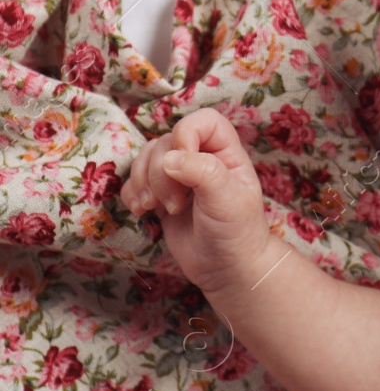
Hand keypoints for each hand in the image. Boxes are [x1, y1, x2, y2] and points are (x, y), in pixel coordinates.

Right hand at [123, 107, 277, 295]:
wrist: (226, 268)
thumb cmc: (237, 232)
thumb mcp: (228, 200)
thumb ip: (203, 172)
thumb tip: (169, 158)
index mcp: (225, 153)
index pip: (203, 122)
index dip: (186, 135)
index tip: (183, 163)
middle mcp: (201, 159)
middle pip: (165, 142)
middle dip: (160, 173)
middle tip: (175, 205)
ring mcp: (178, 177)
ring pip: (145, 159)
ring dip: (143, 183)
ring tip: (157, 208)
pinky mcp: (159, 195)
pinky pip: (133, 181)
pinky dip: (132, 193)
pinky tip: (142, 212)